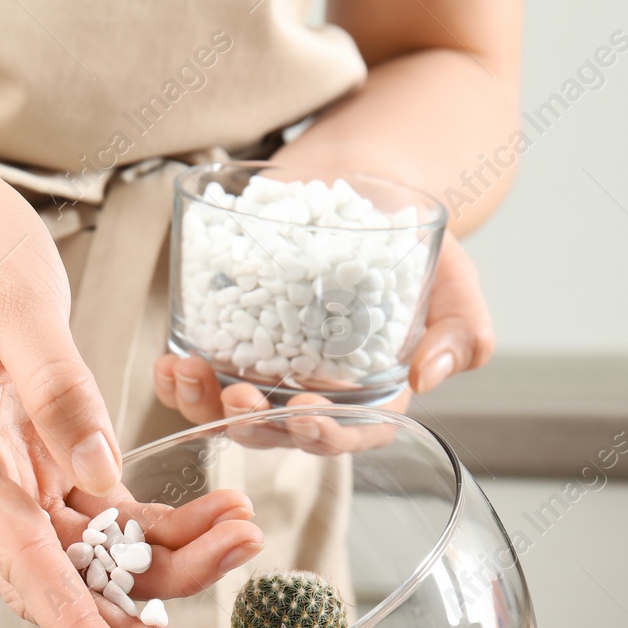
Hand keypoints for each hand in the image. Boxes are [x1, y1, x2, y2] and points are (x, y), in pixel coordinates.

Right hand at [0, 145, 263, 627]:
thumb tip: (102, 479)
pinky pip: (100, 518)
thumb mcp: (10, 297)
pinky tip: (218, 514)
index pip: (15, 558)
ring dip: (163, 564)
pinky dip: (158, 526)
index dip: (73, 625)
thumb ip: (55, 387)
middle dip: (129, 624)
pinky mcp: (35, 462)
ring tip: (243, 535)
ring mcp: (2, 478)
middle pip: (51, 580)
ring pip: (86, 558)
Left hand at [154, 231, 493, 452]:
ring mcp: (267, 378)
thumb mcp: (455, 282)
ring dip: (204, 405)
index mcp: (371, 400)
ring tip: (186, 373)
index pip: (350, 436)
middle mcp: (314, 398)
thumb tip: (432, 377)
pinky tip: (167, 362)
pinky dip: (179, 382)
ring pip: (229, 414)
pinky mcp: (229, 349)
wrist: (358, 191)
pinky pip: (199, 380)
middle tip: (237, 397)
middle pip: (279, 433)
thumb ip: (461, 332)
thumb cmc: (411, 244)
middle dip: (253, 424)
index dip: (326, 434)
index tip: (306, 415)